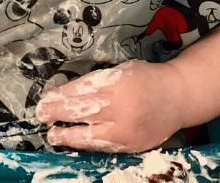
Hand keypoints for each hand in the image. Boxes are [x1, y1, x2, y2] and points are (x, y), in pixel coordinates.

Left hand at [34, 59, 186, 152]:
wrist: (177, 98)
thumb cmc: (147, 79)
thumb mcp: (121, 71)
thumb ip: (98, 82)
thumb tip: (69, 92)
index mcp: (118, 84)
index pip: (83, 91)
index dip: (62, 96)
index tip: (47, 98)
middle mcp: (121, 109)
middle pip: (83, 113)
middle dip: (59, 114)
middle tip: (41, 114)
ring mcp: (127, 131)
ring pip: (91, 136)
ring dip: (69, 135)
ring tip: (53, 134)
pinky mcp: (131, 146)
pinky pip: (104, 147)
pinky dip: (87, 145)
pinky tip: (75, 142)